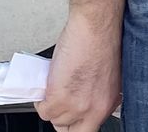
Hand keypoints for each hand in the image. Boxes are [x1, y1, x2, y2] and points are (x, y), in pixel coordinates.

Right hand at [35, 8, 121, 131]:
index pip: (88, 130)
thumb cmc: (101, 42)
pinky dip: (40, 99)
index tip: (69, 119)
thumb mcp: (106, 77)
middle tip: (58, 101)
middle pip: (69, 129)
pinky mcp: (59, 98)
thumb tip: (83, 100)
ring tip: (53, 87)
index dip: (75, 124)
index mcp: (108, 104)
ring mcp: (77, 106)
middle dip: (61, 116)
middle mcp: (95, 109)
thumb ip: (96, 94)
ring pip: (54, 118)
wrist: (95, 26)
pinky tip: (47, 84)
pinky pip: (43, 110)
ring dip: (50, 105)